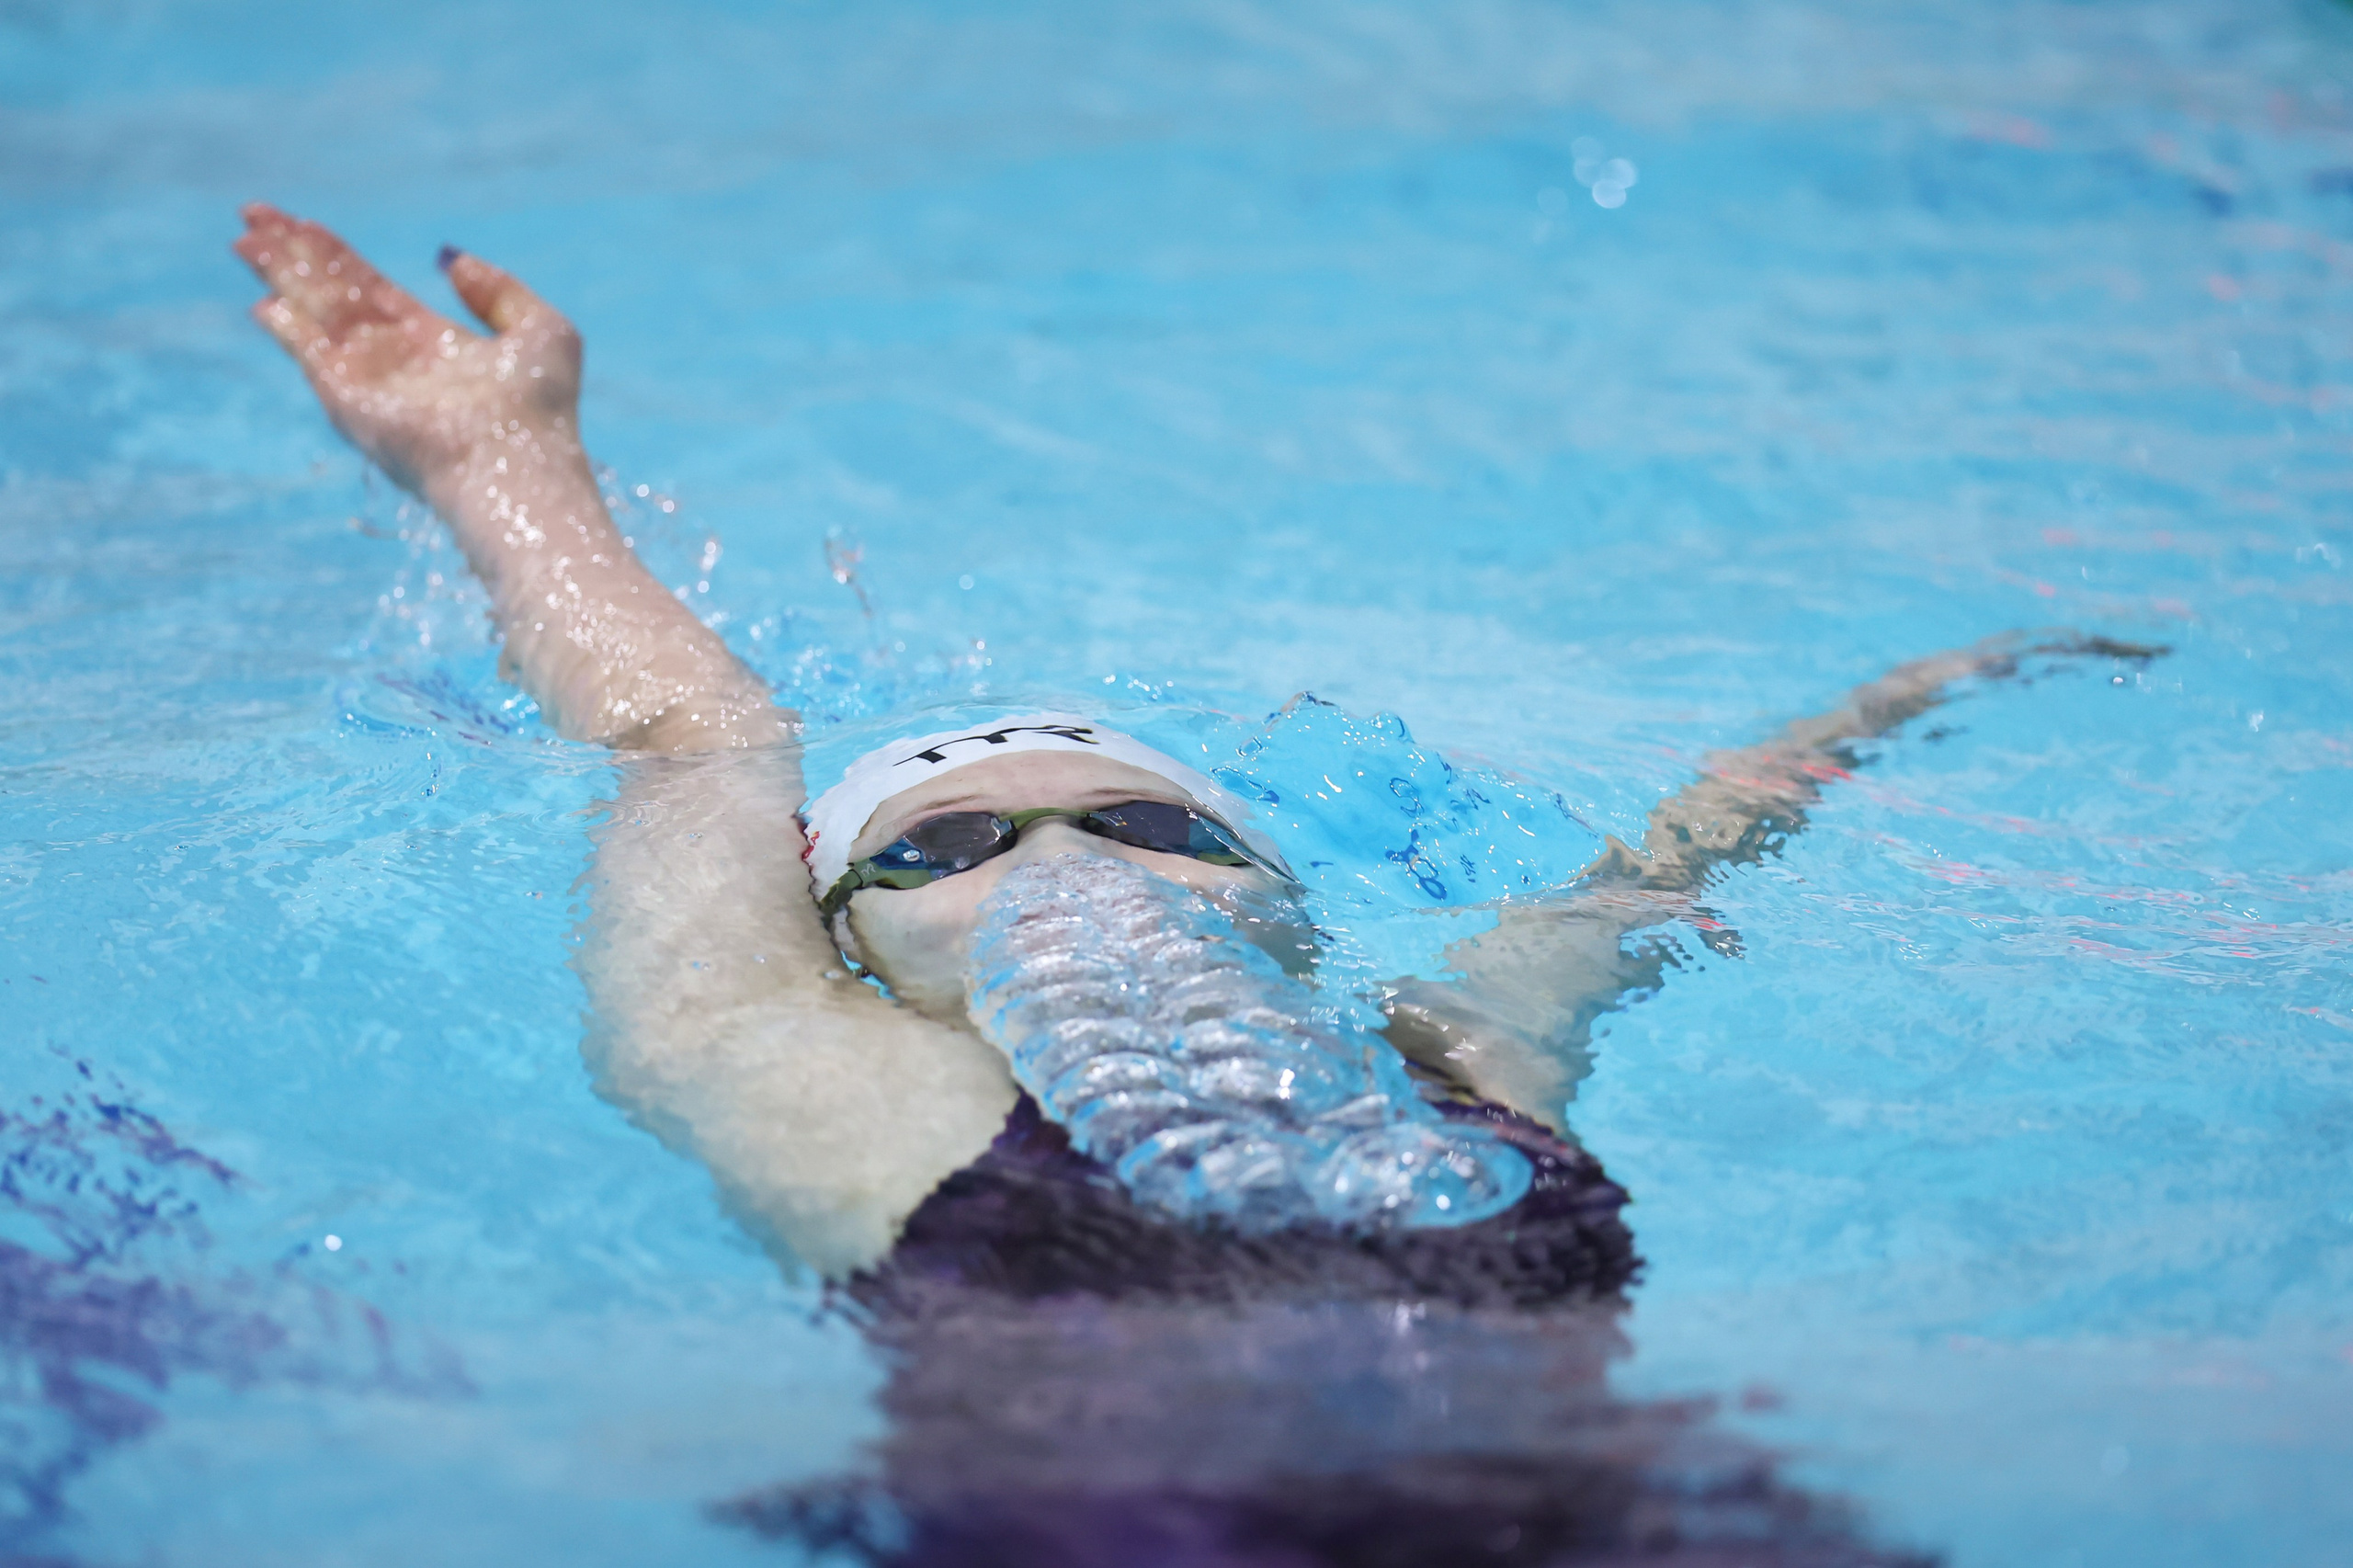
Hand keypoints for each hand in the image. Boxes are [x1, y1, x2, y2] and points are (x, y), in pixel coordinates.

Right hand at [233, 203, 582, 496]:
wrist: (521, 465)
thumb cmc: (541, 410)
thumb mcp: (542, 330)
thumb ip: (500, 291)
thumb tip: (449, 260)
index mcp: (433, 345)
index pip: (371, 289)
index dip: (335, 254)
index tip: (300, 221)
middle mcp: (394, 363)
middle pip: (332, 296)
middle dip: (293, 256)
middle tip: (253, 214)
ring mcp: (368, 382)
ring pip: (314, 316)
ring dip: (280, 277)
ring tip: (245, 241)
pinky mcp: (348, 400)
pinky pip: (311, 356)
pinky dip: (288, 329)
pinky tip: (265, 303)